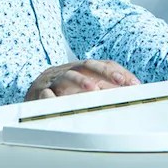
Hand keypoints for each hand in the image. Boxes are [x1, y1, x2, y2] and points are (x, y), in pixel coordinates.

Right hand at [24, 59, 140, 100]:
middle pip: (87, 65)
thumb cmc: (63, 91)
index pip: (102, 64)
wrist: (33, 93)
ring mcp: (53, 80)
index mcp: (80, 68)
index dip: (118, 72)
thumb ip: (104, 89)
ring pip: (67, 76)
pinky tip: (60, 103)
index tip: (135, 84)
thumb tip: (130, 95)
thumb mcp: (83, 88)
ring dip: (81, 82)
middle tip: (121, 82)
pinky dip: (52, 99)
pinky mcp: (39, 92)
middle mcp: (68, 70)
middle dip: (105, 72)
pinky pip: (46, 94)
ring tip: (93, 89)